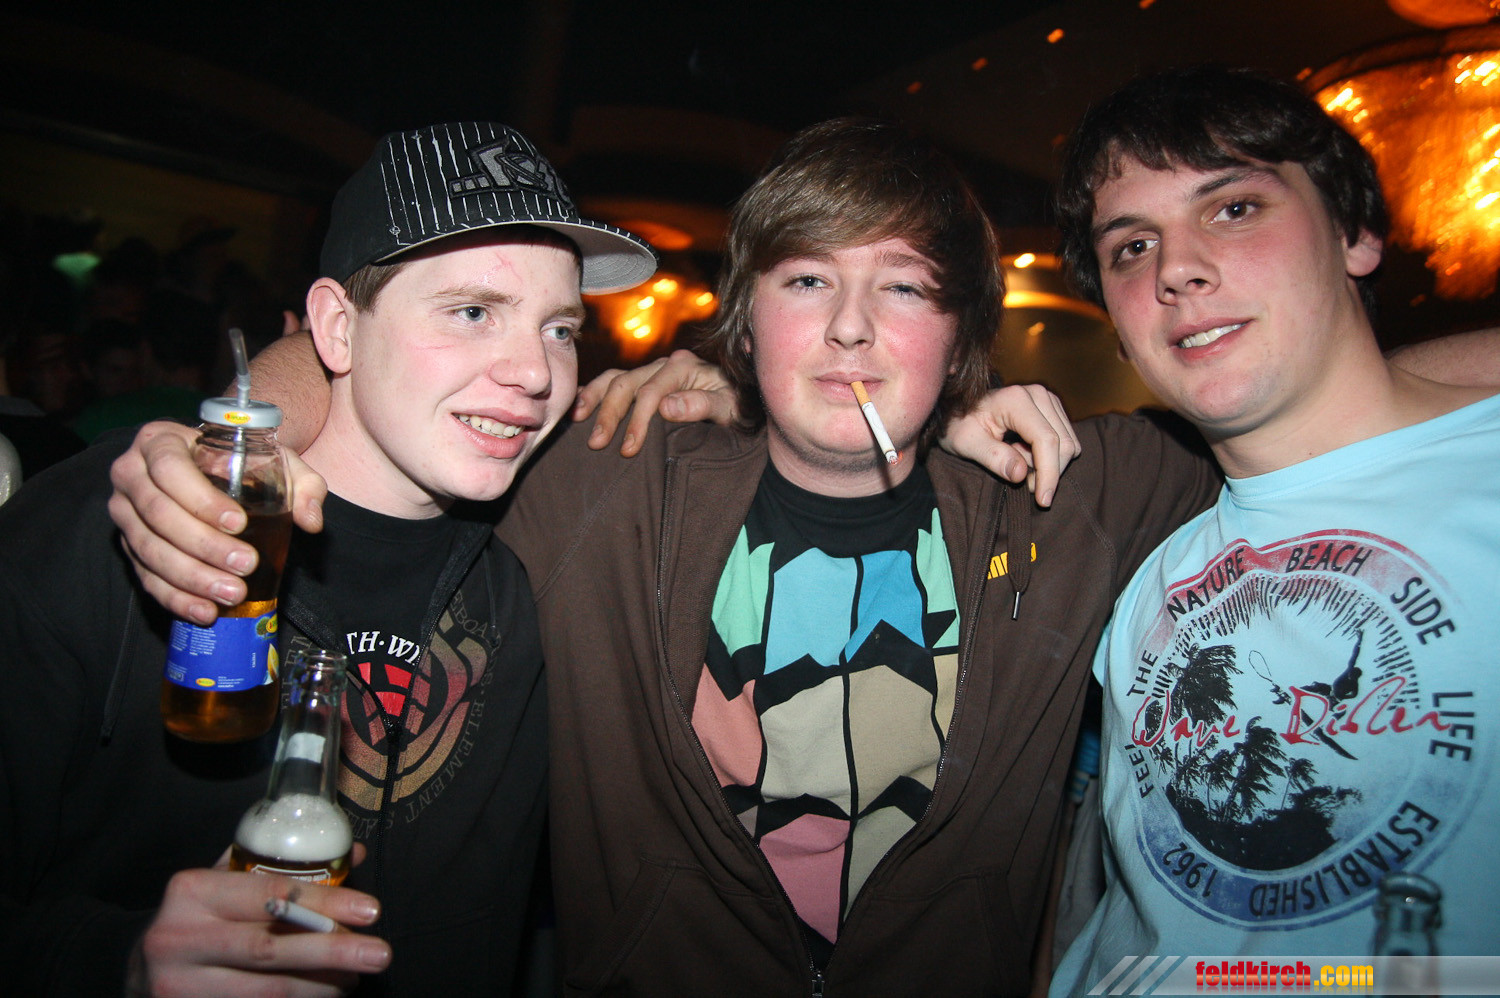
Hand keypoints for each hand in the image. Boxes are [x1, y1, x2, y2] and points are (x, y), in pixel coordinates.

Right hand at [108, 421, 327, 624]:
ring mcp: (124, 512)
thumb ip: (302, 484)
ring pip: (148, 549)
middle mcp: (131, 473)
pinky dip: (174, 597)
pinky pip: (145, 576)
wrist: (207, 472)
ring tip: (232, 592)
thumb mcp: (275, 460)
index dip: (201, 499)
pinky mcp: (127, 546)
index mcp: (159, 441)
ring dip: (191, 577)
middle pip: (158, 513)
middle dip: (203, 546)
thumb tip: (311, 521)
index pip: (170, 469)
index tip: (239, 523)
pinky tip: (204, 610)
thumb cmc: (240, 463)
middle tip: (245, 565)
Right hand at [127, 854, 387, 997]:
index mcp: (191, 892)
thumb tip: (352, 853)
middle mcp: (179, 939)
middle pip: (270, 949)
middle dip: (332, 951)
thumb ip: (282, 869)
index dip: (326, 902)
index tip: (370, 910)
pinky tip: (324, 997)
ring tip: (355, 977)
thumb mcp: (225, 882)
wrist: (134, 971)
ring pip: (266, 991)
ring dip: (321, 986)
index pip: (271, 895)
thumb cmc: (196, 920)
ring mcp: (178, 987)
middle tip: (380, 952)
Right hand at [573, 349, 737, 455]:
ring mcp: (652, 371)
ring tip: (577, 421)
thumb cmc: (738, 408)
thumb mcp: (730, 409)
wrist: (743, 403)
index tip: (629, 448)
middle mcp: (665, 364)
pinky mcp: (643, 381)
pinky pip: (613, 381)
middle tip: (598, 443)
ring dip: (594, 399)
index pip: (652, 391)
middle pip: (627, 383)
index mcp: (684, 367)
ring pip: (615, 378)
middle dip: (610, 413)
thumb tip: (666, 407)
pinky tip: (578, 407)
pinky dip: (594, 392)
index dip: (638, 420)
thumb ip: (702, 405)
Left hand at [941, 385, 1080, 506]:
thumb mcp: (965, 444)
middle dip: (1048, 472)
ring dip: (1048, 465)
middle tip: (1020, 482)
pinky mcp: (1053, 408)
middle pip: (1063, 444)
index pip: (1046, 440)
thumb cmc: (958, 426)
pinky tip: (1025, 454)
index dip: (1048, 474)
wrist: (959, 411)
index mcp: (1016, 399)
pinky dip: (1051, 457)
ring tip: (1017, 463)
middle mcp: (1038, 394)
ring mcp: (1048, 399)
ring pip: (1069, 444)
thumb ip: (992, 458)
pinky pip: (1066, 441)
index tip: (1043, 500)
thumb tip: (1021, 474)